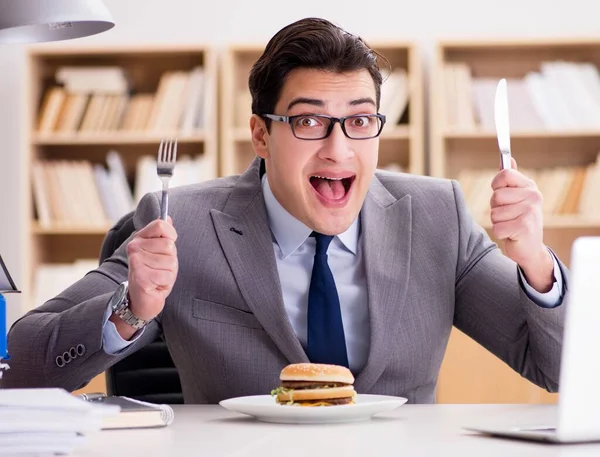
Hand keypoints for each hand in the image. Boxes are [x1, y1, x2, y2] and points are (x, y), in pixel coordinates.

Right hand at [125, 216, 178, 320]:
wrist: (142, 299)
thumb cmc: (153, 274)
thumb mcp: (160, 252)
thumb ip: (163, 235)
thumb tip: (168, 217)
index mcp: (139, 238)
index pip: (161, 225)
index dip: (171, 235)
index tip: (166, 248)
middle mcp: (134, 247)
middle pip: (169, 244)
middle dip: (171, 259)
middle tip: (160, 268)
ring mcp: (136, 261)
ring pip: (170, 261)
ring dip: (169, 272)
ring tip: (158, 276)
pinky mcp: (141, 276)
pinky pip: (167, 275)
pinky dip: (166, 282)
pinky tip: (156, 285)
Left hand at [490, 158, 553, 291]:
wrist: (530, 249)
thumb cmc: (519, 221)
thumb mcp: (516, 198)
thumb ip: (510, 179)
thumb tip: (508, 159)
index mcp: (530, 186)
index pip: (505, 174)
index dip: (497, 184)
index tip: (501, 193)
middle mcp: (533, 196)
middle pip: (496, 196)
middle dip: (496, 208)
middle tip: (508, 215)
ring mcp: (530, 211)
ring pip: (494, 213)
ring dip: (498, 222)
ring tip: (510, 225)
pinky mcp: (524, 227)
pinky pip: (497, 227)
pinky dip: (500, 233)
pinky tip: (511, 234)